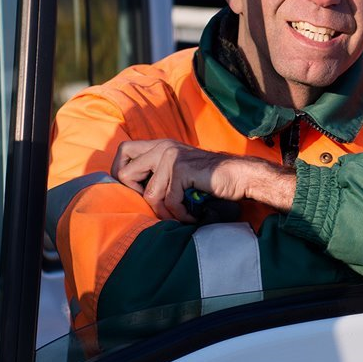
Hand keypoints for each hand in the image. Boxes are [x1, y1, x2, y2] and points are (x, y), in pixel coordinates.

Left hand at [111, 139, 293, 222]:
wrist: (240, 176)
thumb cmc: (210, 180)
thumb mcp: (179, 173)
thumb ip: (158, 175)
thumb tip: (132, 194)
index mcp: (160, 145)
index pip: (123, 152)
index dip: (122, 174)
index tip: (138, 193)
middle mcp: (163, 147)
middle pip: (125, 173)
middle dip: (138, 196)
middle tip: (159, 207)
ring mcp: (171, 156)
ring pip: (150, 195)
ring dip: (166, 213)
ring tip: (182, 216)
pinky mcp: (182, 168)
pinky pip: (169, 200)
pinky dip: (181, 214)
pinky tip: (193, 216)